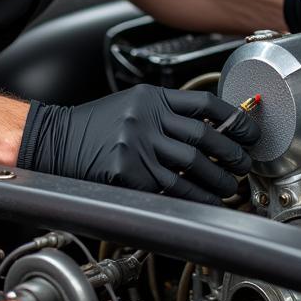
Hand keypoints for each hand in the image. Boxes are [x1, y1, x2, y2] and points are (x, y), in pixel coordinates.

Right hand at [17, 84, 259, 203]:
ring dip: (217, 180)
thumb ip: (165, 113)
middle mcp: (146, 119)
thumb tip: (209, 128)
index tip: (249, 131)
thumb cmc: (92, 126)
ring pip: (192, 166)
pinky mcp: (129, 173)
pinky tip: (205, 202)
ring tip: (229, 187)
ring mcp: (137, 146)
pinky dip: (193, 198)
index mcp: (150, 98)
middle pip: (205, 136)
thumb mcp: (130, 105)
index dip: (233, 118)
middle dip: (231, 153)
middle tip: (244, 164)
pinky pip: (171, 189)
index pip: (204, 104)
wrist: (52, 141)